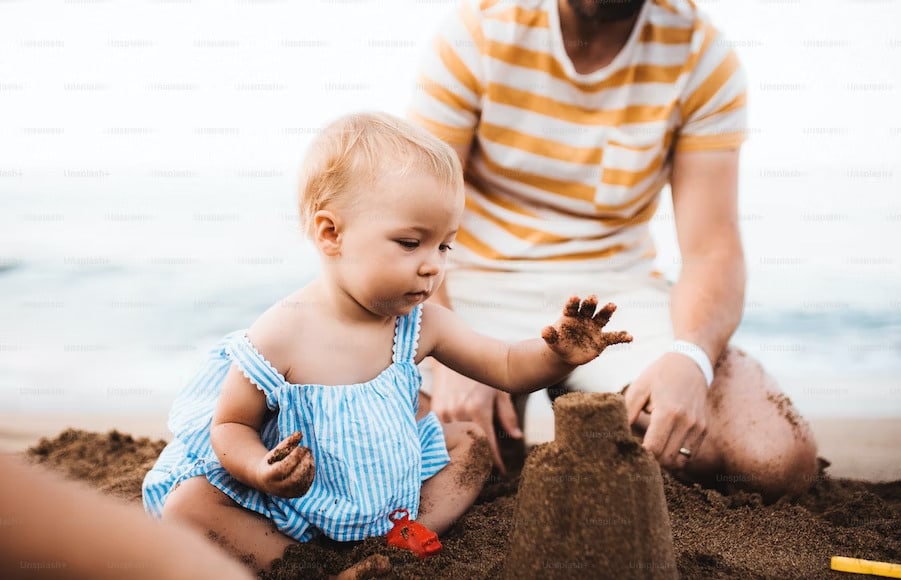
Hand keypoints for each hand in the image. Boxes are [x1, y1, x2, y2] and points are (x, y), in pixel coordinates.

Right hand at [255, 432, 315, 497]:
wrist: (265, 480)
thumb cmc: (271, 462)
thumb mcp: (275, 451)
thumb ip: (287, 442)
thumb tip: (300, 433)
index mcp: (268, 476)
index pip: (283, 468)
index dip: (294, 458)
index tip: (301, 447)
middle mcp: (277, 488)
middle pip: (294, 478)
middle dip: (303, 463)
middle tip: (308, 450)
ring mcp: (287, 493)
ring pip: (302, 482)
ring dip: (309, 467)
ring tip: (310, 455)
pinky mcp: (296, 494)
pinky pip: (306, 485)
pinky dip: (311, 473)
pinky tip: (310, 462)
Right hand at [430, 364, 521, 473]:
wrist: (456, 351)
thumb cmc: (482, 372)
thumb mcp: (499, 390)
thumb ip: (507, 415)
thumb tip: (517, 437)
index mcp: (479, 409)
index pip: (488, 444)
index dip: (495, 461)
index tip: (502, 473)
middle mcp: (460, 412)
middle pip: (469, 447)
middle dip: (478, 460)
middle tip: (486, 472)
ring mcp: (445, 411)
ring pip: (453, 443)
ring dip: (461, 453)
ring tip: (470, 465)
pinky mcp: (434, 409)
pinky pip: (439, 433)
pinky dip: (446, 443)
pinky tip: (451, 452)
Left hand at [541, 296, 632, 364]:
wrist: (568, 353)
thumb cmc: (559, 343)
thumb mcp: (553, 341)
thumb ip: (550, 336)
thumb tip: (544, 331)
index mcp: (571, 316)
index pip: (572, 307)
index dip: (573, 302)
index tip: (575, 297)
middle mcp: (585, 318)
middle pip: (588, 308)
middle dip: (590, 303)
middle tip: (593, 297)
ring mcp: (595, 327)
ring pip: (602, 317)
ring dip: (607, 311)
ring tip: (613, 305)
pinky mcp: (602, 339)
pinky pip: (613, 337)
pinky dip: (621, 337)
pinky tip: (630, 337)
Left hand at [624, 353, 708, 469]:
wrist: (690, 363)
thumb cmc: (660, 375)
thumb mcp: (639, 388)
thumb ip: (628, 413)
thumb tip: (617, 435)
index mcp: (668, 412)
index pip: (654, 449)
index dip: (640, 455)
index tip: (630, 452)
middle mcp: (686, 422)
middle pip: (667, 459)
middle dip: (651, 461)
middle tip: (637, 454)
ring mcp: (698, 427)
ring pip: (680, 461)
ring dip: (664, 462)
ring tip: (650, 451)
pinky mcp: (703, 430)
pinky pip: (689, 455)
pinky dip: (676, 456)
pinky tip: (664, 446)